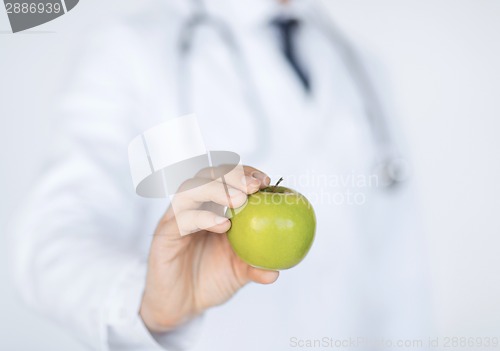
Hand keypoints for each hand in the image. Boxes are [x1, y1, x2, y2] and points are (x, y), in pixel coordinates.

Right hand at [140, 165, 278, 332]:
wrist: (181, 304)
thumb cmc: (210, 280)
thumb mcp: (239, 272)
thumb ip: (256, 267)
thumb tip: (277, 271)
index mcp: (213, 206)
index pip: (227, 177)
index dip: (245, 173)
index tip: (266, 182)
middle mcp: (194, 206)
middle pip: (208, 174)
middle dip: (232, 175)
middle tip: (254, 187)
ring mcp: (177, 217)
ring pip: (191, 189)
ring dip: (216, 189)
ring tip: (240, 200)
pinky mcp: (165, 234)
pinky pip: (182, 218)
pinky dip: (203, 217)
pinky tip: (223, 225)